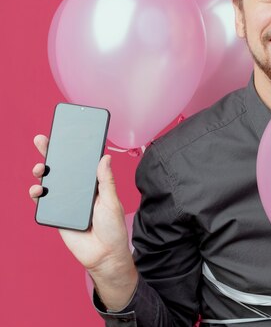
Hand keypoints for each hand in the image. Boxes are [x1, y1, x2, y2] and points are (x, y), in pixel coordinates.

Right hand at [30, 134, 137, 309]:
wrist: (104, 255)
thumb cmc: (113, 228)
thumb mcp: (111, 201)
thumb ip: (105, 181)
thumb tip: (105, 157)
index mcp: (93, 185)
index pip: (81, 163)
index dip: (73, 149)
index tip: (64, 134)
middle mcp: (78, 191)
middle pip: (62, 169)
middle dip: (51, 154)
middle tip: (42, 141)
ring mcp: (66, 202)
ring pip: (50, 183)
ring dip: (42, 173)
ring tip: (41, 169)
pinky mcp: (57, 215)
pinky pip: (44, 203)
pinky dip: (37, 195)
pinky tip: (38, 190)